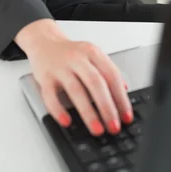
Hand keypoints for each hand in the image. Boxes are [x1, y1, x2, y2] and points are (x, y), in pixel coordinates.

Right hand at [19, 23, 133, 135]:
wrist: (44, 42)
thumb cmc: (70, 53)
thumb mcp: (92, 55)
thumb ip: (107, 71)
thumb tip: (124, 91)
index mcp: (92, 52)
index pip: (111, 75)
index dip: (121, 97)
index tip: (126, 116)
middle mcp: (77, 58)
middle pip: (96, 83)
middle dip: (107, 108)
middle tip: (113, 126)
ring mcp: (60, 67)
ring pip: (76, 90)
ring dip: (88, 113)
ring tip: (97, 129)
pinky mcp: (44, 77)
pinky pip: (51, 96)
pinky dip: (59, 110)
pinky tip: (67, 121)